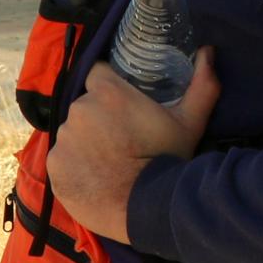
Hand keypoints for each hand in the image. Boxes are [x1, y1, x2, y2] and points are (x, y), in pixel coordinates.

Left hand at [45, 51, 218, 244]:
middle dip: (100, 117)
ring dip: (86, 141)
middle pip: (86, 104)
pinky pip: (63, 159)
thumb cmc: (168, 161)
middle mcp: (80, 110)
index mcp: (108, 92)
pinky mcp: (54, 166)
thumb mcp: (190, 123)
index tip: (123, 104)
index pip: (99, 73)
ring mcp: (64, 139)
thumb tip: (208, 52)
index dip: (110, 86)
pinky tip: (95, 178)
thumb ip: (201, 84)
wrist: (146, 210)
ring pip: (74, 132)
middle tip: (122, 138)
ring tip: (109, 162)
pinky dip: (75, 166)